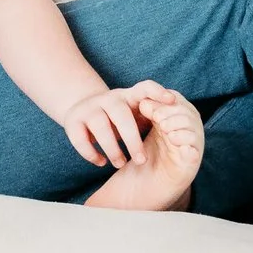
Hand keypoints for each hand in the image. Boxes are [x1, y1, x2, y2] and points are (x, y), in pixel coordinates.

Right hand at [60, 81, 179, 168]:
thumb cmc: (118, 117)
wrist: (82, 107)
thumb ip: (152, 117)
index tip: (173, 102)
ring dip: (112, 149)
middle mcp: (109, 99)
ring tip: (120, 164)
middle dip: (132, 141)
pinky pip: (81, 139)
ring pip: (101, 128)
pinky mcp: (73, 121)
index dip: (159, 93)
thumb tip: (180, 133)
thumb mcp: (135, 113)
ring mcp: (89, 108)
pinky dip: (92, 154)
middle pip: (121, 116)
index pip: (145, 87)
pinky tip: (101, 162)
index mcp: (129, 96)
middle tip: (141, 160)